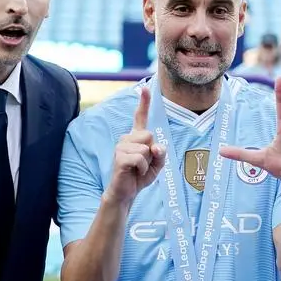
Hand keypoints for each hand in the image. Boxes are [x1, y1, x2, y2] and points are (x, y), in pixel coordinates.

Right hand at [107, 87, 166, 204]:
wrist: (126, 192)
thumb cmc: (141, 176)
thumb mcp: (158, 165)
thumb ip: (160, 154)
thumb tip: (156, 147)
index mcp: (137, 137)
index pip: (141, 117)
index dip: (144, 102)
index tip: (145, 88)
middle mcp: (127, 138)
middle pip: (150, 135)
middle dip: (152, 152)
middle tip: (144, 163)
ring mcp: (121, 146)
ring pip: (146, 149)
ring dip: (148, 163)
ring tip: (138, 169)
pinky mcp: (120, 157)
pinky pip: (140, 159)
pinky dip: (143, 169)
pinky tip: (135, 173)